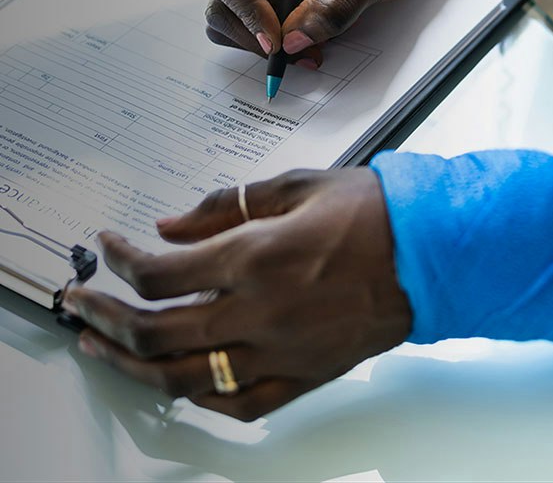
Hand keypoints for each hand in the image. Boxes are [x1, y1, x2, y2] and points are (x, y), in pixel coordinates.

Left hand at [63, 168, 412, 420]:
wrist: (432, 251)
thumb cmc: (374, 212)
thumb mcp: (298, 186)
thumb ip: (227, 204)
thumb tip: (171, 225)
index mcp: (258, 255)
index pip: (159, 271)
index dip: (119, 260)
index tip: (109, 247)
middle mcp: (260, 310)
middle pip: (155, 330)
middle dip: (104, 317)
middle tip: (84, 304)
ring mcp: (280, 351)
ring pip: (183, 377)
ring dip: (131, 364)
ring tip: (104, 350)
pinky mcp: (304, 375)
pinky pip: (236, 404)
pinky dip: (198, 397)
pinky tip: (177, 383)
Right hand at [201, 0, 436, 64]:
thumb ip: (334, 8)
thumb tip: (292, 41)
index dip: (242, 8)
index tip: (275, 37)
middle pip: (222, 0)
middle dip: (252, 34)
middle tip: (291, 53)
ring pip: (233, 20)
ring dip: (265, 45)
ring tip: (309, 51)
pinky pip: (258, 28)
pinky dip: (278, 46)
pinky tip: (310, 46)